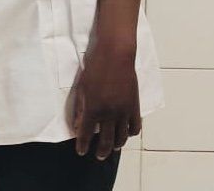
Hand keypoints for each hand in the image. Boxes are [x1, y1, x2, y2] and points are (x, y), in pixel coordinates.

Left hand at [73, 41, 140, 160]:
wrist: (115, 56)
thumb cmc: (94, 68)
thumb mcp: (82, 88)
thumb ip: (80, 108)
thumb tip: (78, 126)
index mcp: (93, 109)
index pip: (87, 133)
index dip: (83, 145)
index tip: (81, 152)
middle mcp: (110, 114)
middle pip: (107, 140)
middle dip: (101, 151)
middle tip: (98, 156)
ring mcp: (124, 111)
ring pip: (122, 136)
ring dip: (117, 145)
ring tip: (113, 149)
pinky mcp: (135, 106)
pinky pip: (135, 127)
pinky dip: (130, 133)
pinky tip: (126, 134)